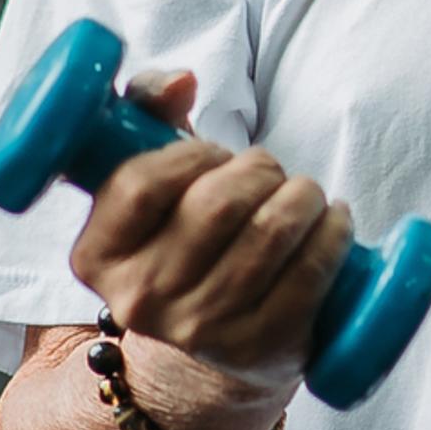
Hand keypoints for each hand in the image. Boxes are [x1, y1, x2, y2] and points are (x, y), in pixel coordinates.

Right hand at [63, 69, 353, 401]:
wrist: (211, 348)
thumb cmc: (183, 237)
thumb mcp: (151, 176)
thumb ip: (147, 108)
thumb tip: (181, 81)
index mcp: (97, 256)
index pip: (140, 185)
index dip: (191, 154)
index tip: (215, 153)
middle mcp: (142, 301)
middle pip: (217, 204)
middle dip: (259, 170)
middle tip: (269, 173)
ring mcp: (202, 330)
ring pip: (271, 231)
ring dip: (303, 194)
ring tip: (304, 193)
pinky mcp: (262, 348)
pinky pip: (311, 270)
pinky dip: (333, 231)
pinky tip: (333, 220)